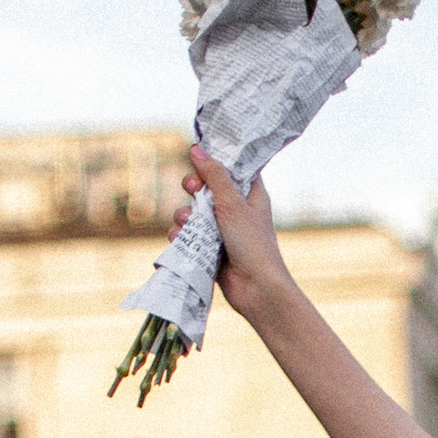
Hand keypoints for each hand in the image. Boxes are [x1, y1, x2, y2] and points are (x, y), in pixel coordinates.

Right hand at [182, 144, 289, 320]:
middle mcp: (236, 210)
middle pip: (205, 187)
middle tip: (192, 189)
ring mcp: (221, 230)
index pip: (231, 167)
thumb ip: (215, 175)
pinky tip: (181, 240)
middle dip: (193, 187)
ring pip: (192, 212)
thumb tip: (197, 148)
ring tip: (188, 224)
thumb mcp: (233, 203)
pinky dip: (182, 236)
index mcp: (250, 194)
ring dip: (184, 215)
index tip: (200, 158)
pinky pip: (188, 235)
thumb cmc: (252, 244)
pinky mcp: (209, 249)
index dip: (214, 161)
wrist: (256, 289)